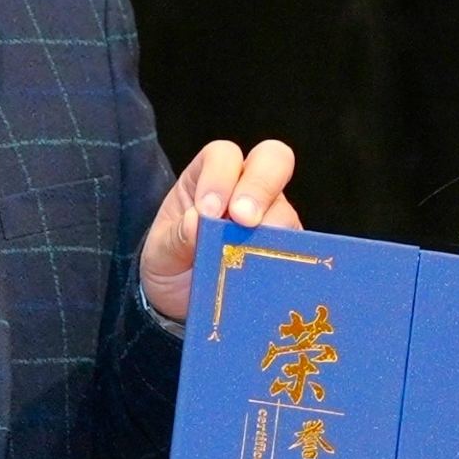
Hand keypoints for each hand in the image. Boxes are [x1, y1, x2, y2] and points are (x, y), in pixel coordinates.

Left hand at [141, 138, 302, 321]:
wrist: (181, 303)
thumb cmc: (170, 263)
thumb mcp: (160, 252)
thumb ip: (175, 238)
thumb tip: (196, 223)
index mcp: (208, 177)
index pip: (223, 155)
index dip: (220, 176)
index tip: (207, 212)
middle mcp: (246, 189)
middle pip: (272, 159)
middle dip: (259, 186)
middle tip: (243, 220)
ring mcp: (271, 218)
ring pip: (286, 208)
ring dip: (270, 229)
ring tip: (248, 256)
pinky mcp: (287, 251)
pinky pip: (298, 248)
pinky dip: (284, 258)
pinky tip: (265, 273)